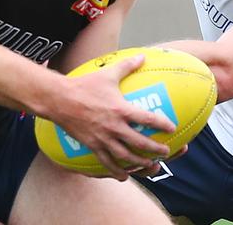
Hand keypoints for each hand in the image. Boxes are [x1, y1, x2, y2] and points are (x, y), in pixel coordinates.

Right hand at [50, 55, 175, 180]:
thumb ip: (127, 66)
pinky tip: (124, 176)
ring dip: (140, 164)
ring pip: (125, 157)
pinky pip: (106, 162)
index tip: (173, 128)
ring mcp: (103, 138)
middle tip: (166, 152)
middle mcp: (114, 126)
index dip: (162, 124)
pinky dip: (117, 171)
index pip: (147, 118)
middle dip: (156, 150)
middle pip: (140, 143)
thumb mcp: (108, 73)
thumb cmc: (85, 85)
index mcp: (121, 109)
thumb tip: (142, 56)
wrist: (60, 99)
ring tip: (151, 167)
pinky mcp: (92, 145)